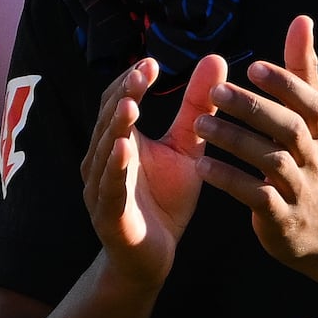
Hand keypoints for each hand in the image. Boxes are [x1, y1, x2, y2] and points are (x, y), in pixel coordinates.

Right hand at [81, 51, 223, 303]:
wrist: (152, 259)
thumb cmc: (164, 202)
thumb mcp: (186, 149)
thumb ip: (197, 108)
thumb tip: (215, 58)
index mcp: (119, 141)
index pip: (118, 102)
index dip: (131, 82)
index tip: (152, 62)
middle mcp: (102, 160)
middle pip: (108, 120)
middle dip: (123, 95)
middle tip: (142, 72)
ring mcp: (101, 187)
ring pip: (104, 150)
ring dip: (116, 126)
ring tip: (131, 103)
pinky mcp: (108, 215)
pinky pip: (109, 187)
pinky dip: (114, 167)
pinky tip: (124, 148)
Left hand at [192, 15, 317, 274]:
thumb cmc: (313, 167)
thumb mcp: (314, 122)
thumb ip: (302, 72)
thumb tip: (302, 20)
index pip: (311, 102)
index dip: (285, 84)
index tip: (253, 66)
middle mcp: (314, 159)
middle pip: (289, 129)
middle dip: (254, 109)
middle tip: (216, 91)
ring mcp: (301, 190)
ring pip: (271, 162)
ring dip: (235, 142)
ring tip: (199, 125)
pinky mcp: (283, 219)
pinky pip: (257, 197)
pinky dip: (231, 181)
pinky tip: (202, 168)